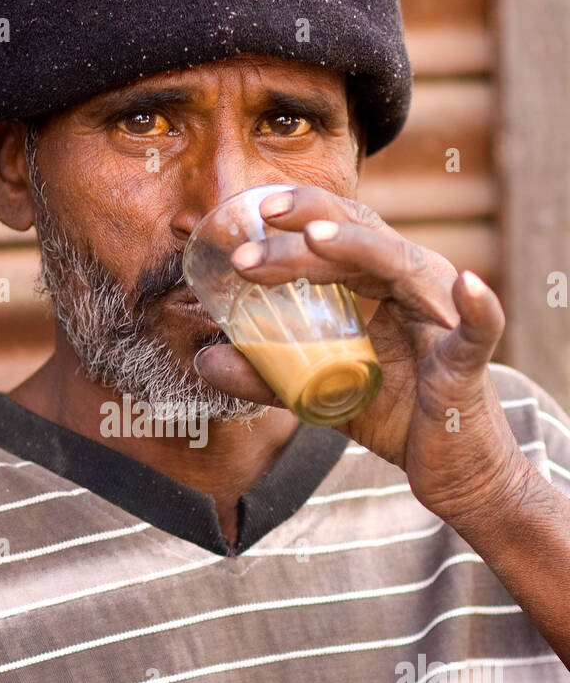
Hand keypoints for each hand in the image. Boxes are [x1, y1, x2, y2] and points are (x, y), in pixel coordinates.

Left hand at [193, 186, 531, 530]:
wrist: (449, 468)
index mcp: (381, 283)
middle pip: (361, 239)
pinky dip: (478, 307)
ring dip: (356, 249)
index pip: (338, 234)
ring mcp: (442, 317)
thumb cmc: (393, 416)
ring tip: (311, 240)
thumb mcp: (318, 393)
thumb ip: (266, 375)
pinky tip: (468, 286)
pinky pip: (479, 329)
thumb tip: (204, 357)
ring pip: (402, 266)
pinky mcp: (467, 361)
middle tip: (247, 250)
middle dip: (304, 233)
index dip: (297, 217)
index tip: (249, 213)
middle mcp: (414, 285)